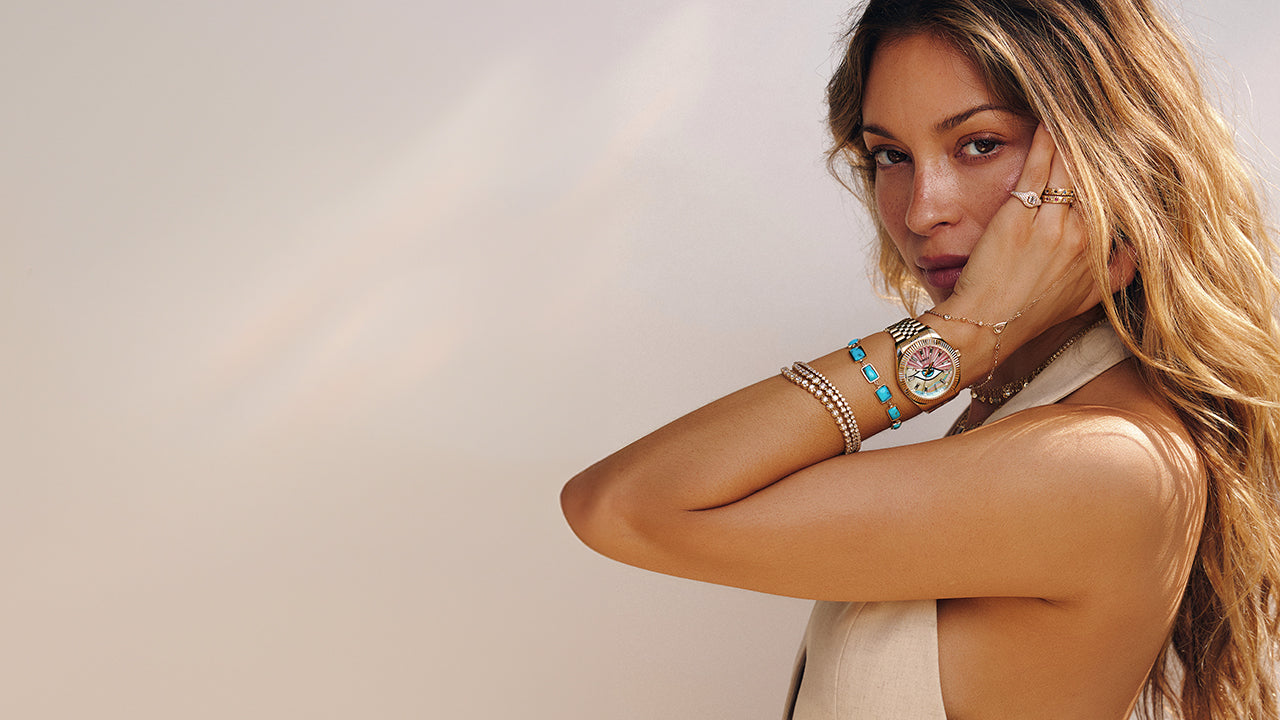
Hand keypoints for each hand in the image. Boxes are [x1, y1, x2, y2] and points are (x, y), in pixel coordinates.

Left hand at [942, 124, 1131, 356]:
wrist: (987, 326)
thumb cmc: (1031, 312)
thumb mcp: (1087, 298)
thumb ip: (1119, 271)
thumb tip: (1139, 247)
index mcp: (1100, 251)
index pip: (1121, 195)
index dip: (1125, 165)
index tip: (1131, 138)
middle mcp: (1083, 236)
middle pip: (1100, 175)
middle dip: (1105, 141)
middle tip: (1107, 109)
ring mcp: (1050, 226)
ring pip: (1071, 167)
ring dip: (1075, 133)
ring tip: (1077, 102)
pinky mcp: (1017, 217)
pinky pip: (1037, 167)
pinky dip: (1045, 139)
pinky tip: (1048, 114)